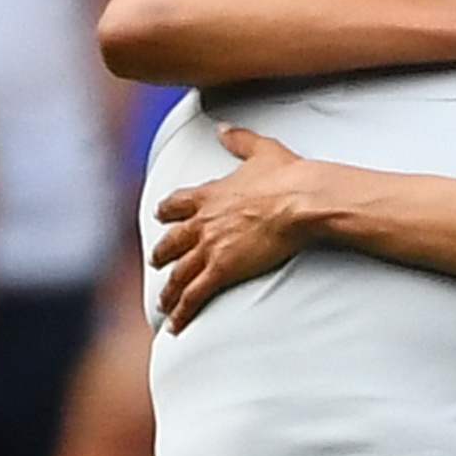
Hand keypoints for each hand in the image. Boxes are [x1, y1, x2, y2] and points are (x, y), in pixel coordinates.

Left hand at [155, 127, 338, 327]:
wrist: (299, 201)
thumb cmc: (287, 176)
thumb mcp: (261, 149)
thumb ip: (238, 139)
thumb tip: (223, 128)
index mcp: (209, 194)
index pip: (176, 204)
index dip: (167, 212)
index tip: (160, 216)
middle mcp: (202, 222)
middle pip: (171, 242)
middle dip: (162, 255)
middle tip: (156, 262)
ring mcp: (210, 247)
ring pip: (178, 274)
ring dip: (168, 291)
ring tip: (163, 305)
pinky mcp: (222, 269)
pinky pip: (194, 296)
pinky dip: (182, 312)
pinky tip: (175, 327)